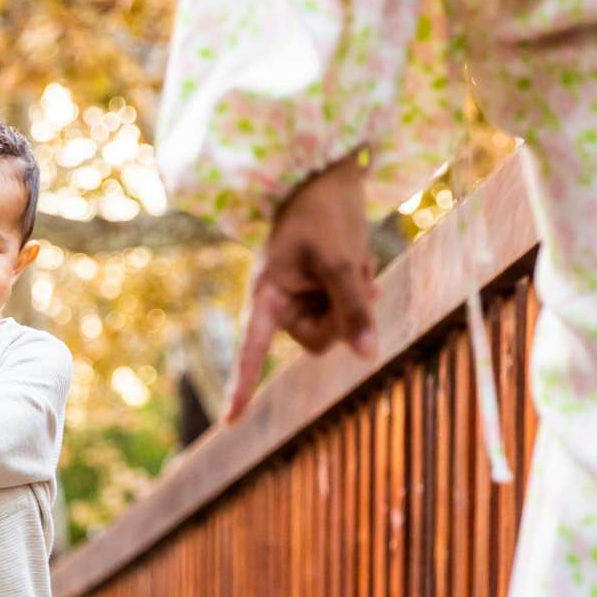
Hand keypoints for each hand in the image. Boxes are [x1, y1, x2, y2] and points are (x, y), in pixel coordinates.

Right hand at [227, 153, 377, 421]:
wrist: (329, 175)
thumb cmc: (325, 213)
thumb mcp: (341, 260)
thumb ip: (353, 307)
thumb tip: (368, 357)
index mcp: (265, 295)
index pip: (252, 349)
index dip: (242, 385)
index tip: (229, 422)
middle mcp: (278, 303)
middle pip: (317, 342)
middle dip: (344, 314)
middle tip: (355, 276)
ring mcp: (299, 298)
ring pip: (337, 327)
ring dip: (356, 297)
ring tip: (354, 260)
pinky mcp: (319, 290)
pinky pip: (346, 310)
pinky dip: (358, 290)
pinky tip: (360, 265)